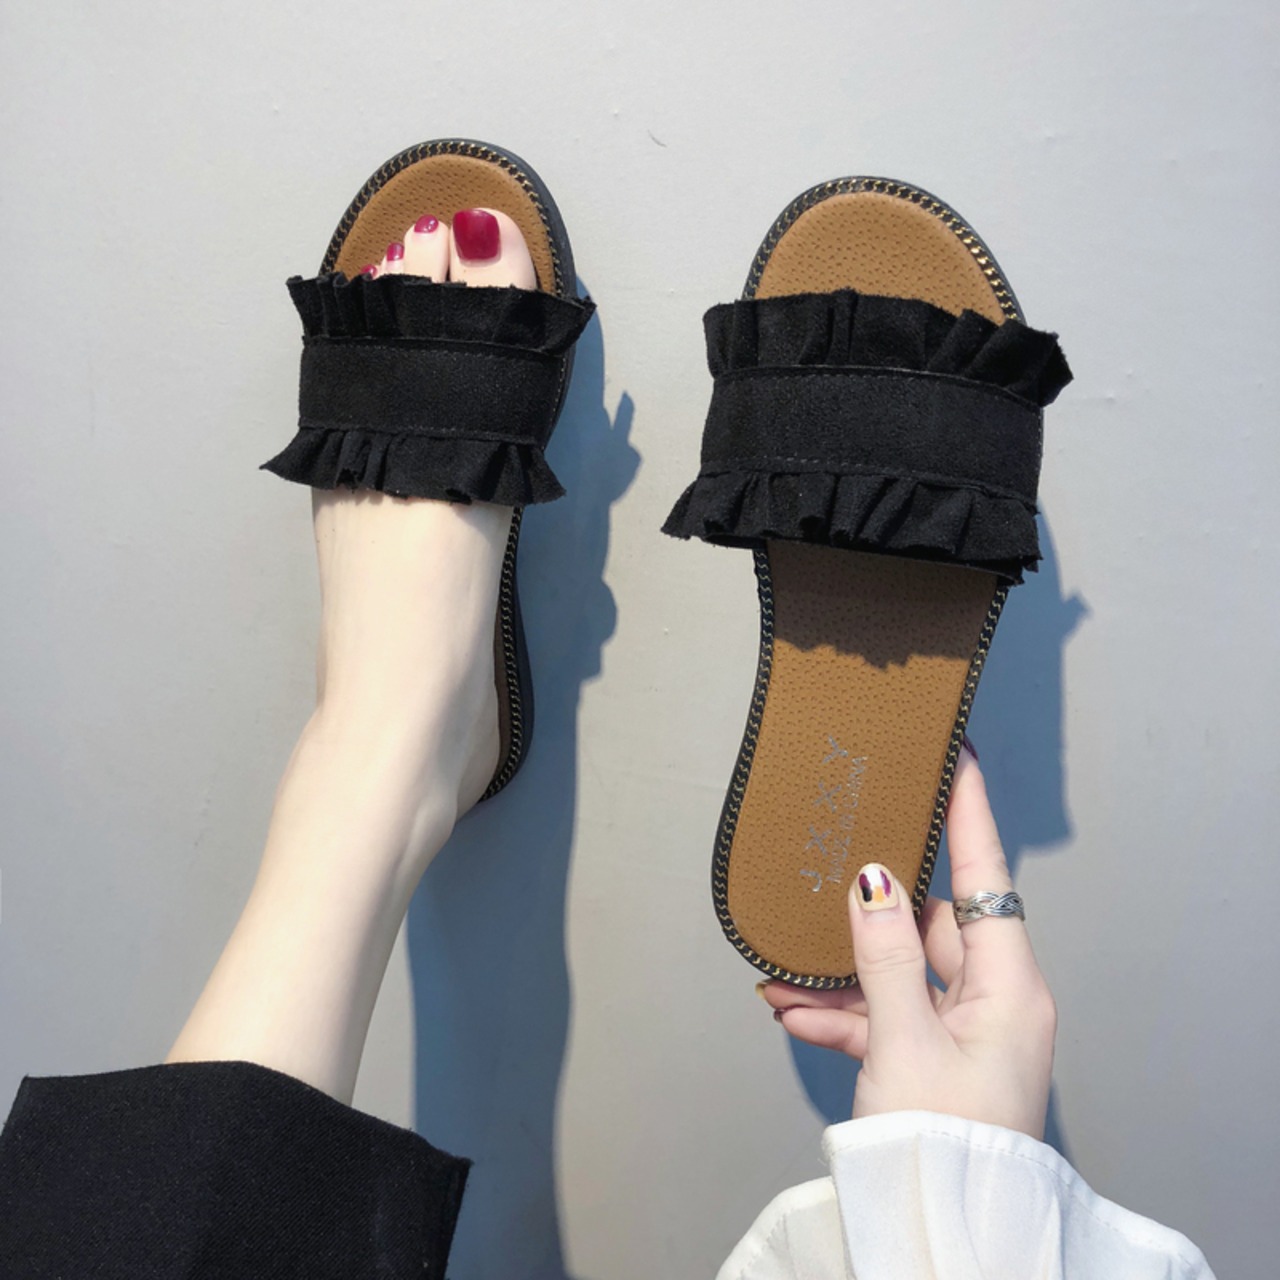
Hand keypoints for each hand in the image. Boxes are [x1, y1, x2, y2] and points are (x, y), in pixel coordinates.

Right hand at [760, 747, 1055, 1139]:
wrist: (941, 1231)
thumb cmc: (943, 1142)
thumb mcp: (905, 1038)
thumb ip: (883, 953)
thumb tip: (872, 879)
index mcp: (1010, 987)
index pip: (985, 875)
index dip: (967, 812)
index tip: (953, 754)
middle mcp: (992, 1001)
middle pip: (930, 921)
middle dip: (872, 899)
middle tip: (839, 850)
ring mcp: (960, 1031)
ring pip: (896, 971)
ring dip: (841, 968)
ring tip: (785, 959)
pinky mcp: (931, 1060)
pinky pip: (882, 1016)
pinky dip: (840, 1011)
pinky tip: (791, 1008)